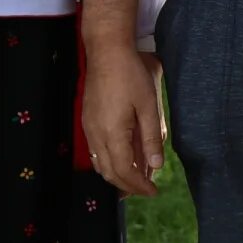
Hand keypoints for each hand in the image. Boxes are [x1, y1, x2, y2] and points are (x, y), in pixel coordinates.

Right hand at [82, 43, 165, 196]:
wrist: (106, 50)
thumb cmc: (130, 74)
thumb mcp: (147, 105)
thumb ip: (151, 137)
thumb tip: (156, 166)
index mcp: (112, 134)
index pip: (124, 172)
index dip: (138, 186)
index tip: (154, 192)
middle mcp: (95, 135)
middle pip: (109, 172)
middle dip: (127, 185)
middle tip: (146, 189)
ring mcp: (88, 127)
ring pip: (100, 163)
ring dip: (117, 174)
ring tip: (136, 177)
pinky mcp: (87, 119)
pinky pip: (95, 150)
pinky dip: (109, 161)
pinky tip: (123, 156)